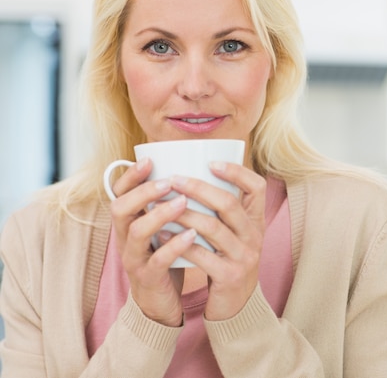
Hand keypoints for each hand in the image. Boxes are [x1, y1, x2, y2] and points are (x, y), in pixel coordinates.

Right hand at [108, 158, 195, 326]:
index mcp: (129, 222)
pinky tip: (192, 235)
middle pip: (120, 208)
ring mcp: (134, 258)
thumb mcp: (162, 228)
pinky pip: (157, 260)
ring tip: (183, 202)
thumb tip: (190, 171)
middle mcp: (126, 238)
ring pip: (138, 232)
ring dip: (160, 214)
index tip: (148, 159)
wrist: (159, 303)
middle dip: (143, 192)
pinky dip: (174, 245)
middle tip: (169, 181)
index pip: (119, 193)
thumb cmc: (165, 257)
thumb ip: (168, 204)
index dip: (130, 176)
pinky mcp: (148, 278)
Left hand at [170, 162, 265, 320]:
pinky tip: (160, 236)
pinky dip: (179, 244)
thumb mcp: (236, 235)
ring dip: (185, 214)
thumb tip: (196, 175)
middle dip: (199, 188)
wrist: (236, 306)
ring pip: (213, 228)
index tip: (211, 162)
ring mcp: (244, 257)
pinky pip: (202, 255)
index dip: (237, 171)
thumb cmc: (228, 261)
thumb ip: (224, 212)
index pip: (257, 187)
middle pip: (228, 203)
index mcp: (256, 221)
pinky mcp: (229, 276)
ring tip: (162, 205)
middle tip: (174, 179)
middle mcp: (254, 236)